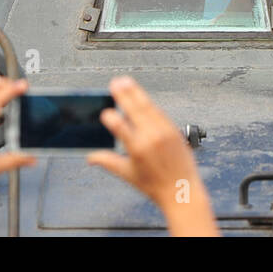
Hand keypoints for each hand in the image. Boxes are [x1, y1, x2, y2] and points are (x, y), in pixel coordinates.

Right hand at [87, 77, 201, 211]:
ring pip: (148, 107)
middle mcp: (152, 137)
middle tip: (115, 83)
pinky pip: (159, 112)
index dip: (112, 119)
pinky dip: (149, 103)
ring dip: (136, 93)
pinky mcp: (174, 129)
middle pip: (136, 110)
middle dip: (124, 95)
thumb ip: (108, 162)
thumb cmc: (155, 185)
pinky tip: (142, 96)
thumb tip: (91, 158)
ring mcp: (165, 131)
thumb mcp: (128, 174)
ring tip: (126, 82)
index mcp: (138, 149)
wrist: (182, 189)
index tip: (105, 113)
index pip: (121, 128)